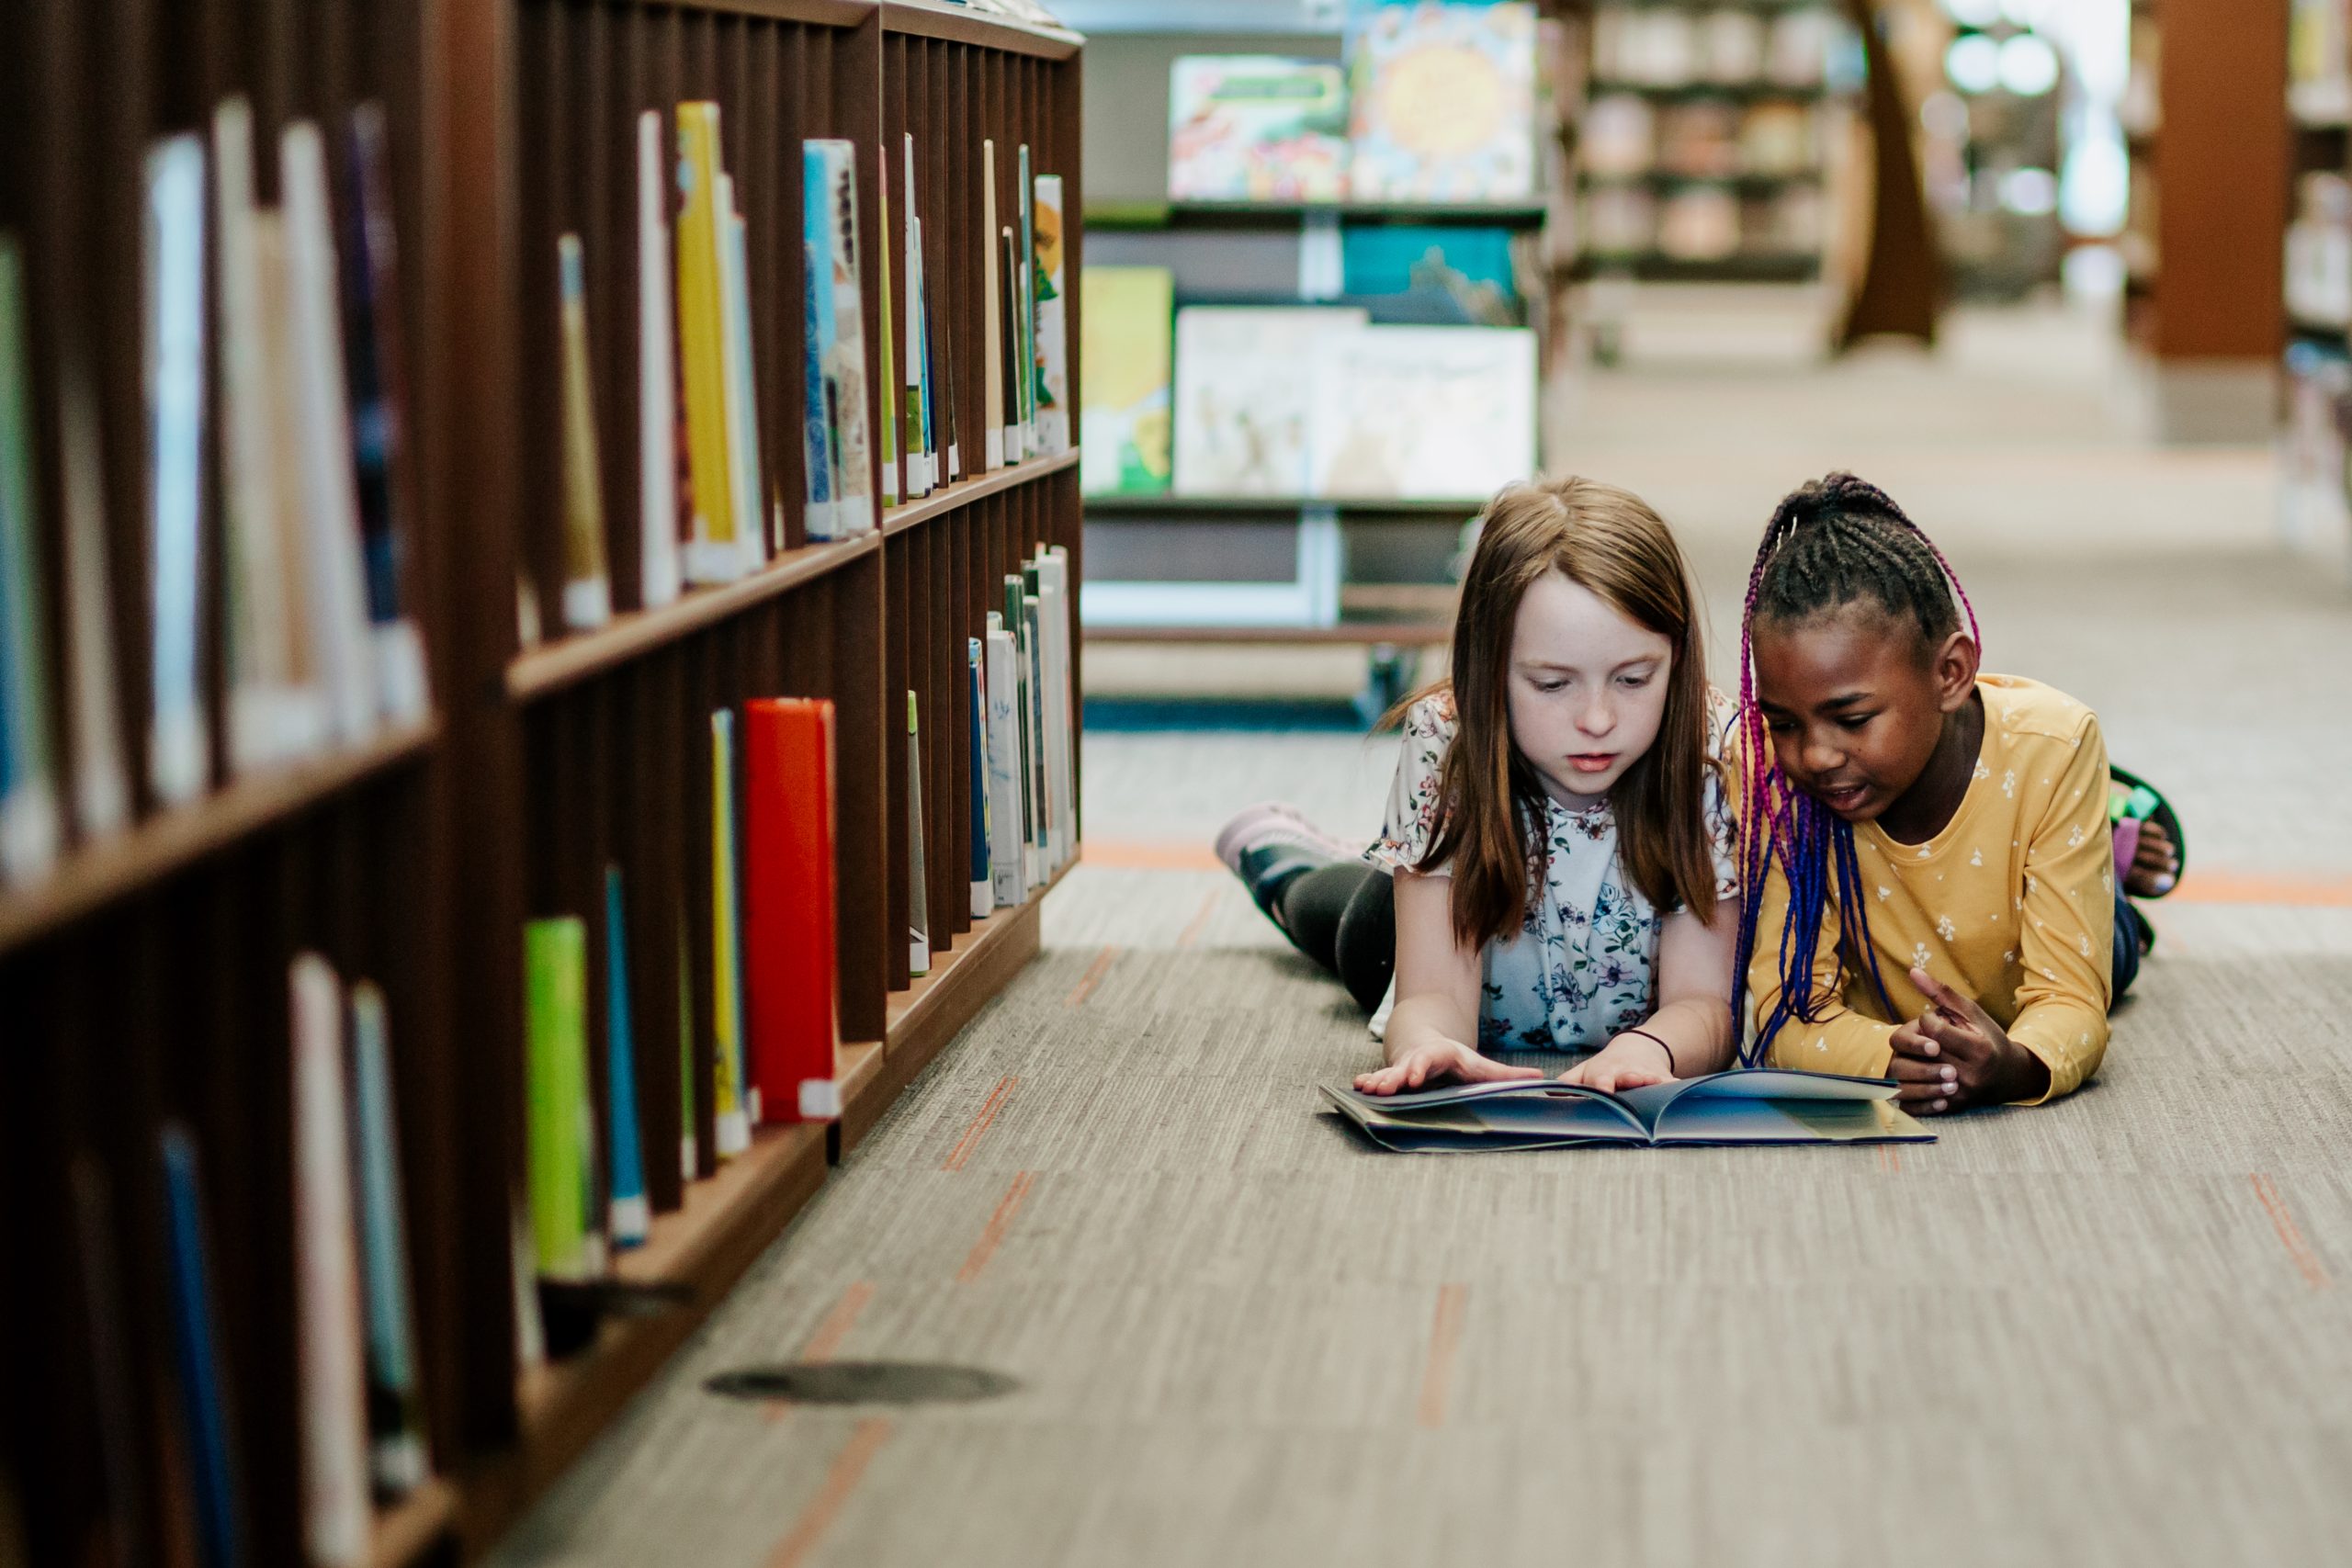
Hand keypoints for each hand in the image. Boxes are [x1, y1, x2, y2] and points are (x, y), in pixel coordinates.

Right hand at [1354, 1039, 1541, 1095]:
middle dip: (1394, 1077)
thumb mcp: (1481, 1066)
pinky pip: (1378, 1078)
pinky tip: (1358, 1087)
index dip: (1422, 1067)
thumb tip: (1539, 1078)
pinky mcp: (1391, 1076)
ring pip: (1389, 1074)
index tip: (1414, 1077)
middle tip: (1384, 1088)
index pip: (1431, 1059)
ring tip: (1366, 1089)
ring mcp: (1402, 1067)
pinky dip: (1368, 1082)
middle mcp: (1418, 1060)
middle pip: (1406, 1067)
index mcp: (1441, 1056)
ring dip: (1378, 1081)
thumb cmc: (1456, 1061)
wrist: (1427, 1043)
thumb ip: (1507, 1074)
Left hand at [1558, 1033, 1676, 1092]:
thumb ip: (1568, 1083)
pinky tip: (1683, 1091)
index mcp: (1603, 1072)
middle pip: (1628, 1077)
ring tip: (1659, 1082)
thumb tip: (1547, 1094)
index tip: (1603, 1092)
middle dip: (1631, 1078)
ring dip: (1655, 1081)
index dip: (1601, 1087)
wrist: (1638, 1050)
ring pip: (1652, 1079)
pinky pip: (1673, 1085)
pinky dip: (1677, 1088)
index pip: (1599, 1080)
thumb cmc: (1605, 1069)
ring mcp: (1647, 1075)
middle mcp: (1626, 1073)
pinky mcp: (1666, 1080)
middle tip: (1633, 1080)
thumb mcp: (1584, 1072)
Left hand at [1886, 966, 2050, 1113]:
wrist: (2007, 1075)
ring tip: (1919, 1054)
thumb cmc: (1987, 1038)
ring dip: (1910, 1062)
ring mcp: (1961, 1093)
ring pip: (1917, 1077)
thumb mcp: (1971, 1012)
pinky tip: (1912, 1075)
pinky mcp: (1953, 1107)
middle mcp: (1970, 1074)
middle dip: (1918, 1040)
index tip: (1933, 1020)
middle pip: (1924, 1053)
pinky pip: (1920, 1102)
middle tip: (1925, 1038)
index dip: (1928, 1021)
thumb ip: (1942, 993)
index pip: (1935, 1031)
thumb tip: (1912, 971)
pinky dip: (1910, 1089)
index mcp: (1978, 1049)